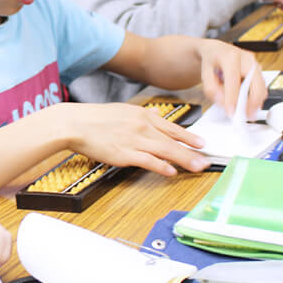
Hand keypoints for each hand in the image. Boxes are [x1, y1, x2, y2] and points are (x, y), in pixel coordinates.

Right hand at [64, 102, 211, 175]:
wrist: (75, 123)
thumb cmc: (94, 119)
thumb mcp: (122, 111)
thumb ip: (140, 116)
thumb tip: (156, 118)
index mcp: (142, 115)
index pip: (171, 127)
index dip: (189, 136)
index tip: (202, 143)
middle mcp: (142, 126)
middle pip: (173, 140)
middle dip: (193, 151)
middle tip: (207, 159)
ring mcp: (134, 140)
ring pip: (166, 150)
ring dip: (184, 159)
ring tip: (198, 167)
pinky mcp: (124, 153)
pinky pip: (147, 160)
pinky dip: (161, 166)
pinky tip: (171, 171)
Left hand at [196, 39, 264, 119]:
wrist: (216, 50)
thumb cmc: (211, 61)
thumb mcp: (204, 74)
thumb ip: (211, 89)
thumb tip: (223, 101)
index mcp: (230, 56)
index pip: (233, 79)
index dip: (233, 97)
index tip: (231, 111)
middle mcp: (246, 58)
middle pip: (256, 82)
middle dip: (252, 102)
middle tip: (246, 115)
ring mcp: (254, 63)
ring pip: (262, 86)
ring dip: (256, 101)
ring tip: (246, 111)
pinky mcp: (258, 69)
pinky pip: (261, 86)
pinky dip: (255, 97)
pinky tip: (247, 103)